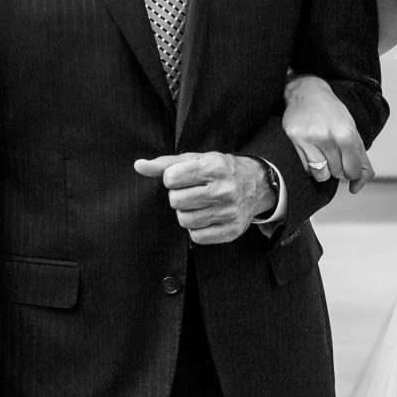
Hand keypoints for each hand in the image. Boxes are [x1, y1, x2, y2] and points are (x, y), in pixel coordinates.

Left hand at [134, 153, 276, 243]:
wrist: (257, 185)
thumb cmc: (221, 170)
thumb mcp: (197, 160)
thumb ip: (166, 163)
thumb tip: (139, 166)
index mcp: (214, 167)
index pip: (171, 178)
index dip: (172, 178)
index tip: (183, 177)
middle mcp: (224, 190)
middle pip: (176, 201)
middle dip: (178, 196)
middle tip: (192, 192)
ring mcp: (229, 212)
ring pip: (184, 220)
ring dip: (187, 213)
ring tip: (199, 204)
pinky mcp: (231, 230)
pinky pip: (197, 237)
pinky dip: (197, 228)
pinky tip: (207, 217)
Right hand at [283, 74, 372, 191]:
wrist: (307, 92)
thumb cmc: (332, 113)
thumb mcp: (352, 131)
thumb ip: (360, 160)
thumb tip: (356, 188)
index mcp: (346, 133)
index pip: (353, 171)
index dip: (352, 171)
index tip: (347, 162)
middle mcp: (328, 136)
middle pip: (337, 173)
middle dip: (337, 167)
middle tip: (333, 150)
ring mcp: (309, 138)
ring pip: (320, 174)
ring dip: (322, 168)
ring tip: (321, 151)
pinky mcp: (294, 138)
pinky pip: (305, 168)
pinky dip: (308, 164)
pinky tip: (309, 148)